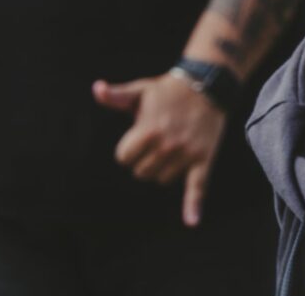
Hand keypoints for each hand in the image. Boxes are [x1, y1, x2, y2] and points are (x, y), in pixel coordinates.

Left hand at [93, 73, 226, 226]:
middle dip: (144, 159)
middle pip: (141, 172)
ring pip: (162, 179)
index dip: (128, 148)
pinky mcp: (203, 159)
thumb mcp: (140, 90)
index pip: (124, 158)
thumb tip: (97, 89)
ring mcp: (186, 154)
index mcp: (148, 131)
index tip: (138, 136)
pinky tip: (191, 221)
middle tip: (155, 140)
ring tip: (170, 147)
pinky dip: (194, 206)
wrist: (207, 84)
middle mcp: (167, 145)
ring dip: (162, 169)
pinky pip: (197, 187)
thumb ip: (116, 95)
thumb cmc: (168, 90)